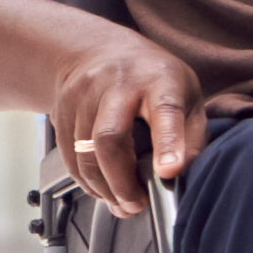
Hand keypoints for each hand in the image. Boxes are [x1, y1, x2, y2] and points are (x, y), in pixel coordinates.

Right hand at [51, 28, 202, 216]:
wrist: (96, 48)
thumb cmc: (151, 77)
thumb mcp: (187, 96)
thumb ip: (191, 137)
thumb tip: (180, 178)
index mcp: (159, 79)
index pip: (165, 111)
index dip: (168, 144)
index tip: (168, 172)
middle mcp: (118, 81)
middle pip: (109, 137)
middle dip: (121, 181)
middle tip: (136, 204)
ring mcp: (84, 93)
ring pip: (84, 153)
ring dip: (103, 187)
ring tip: (120, 202)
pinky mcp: (62, 108)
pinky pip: (69, 156)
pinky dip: (86, 181)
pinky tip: (102, 188)